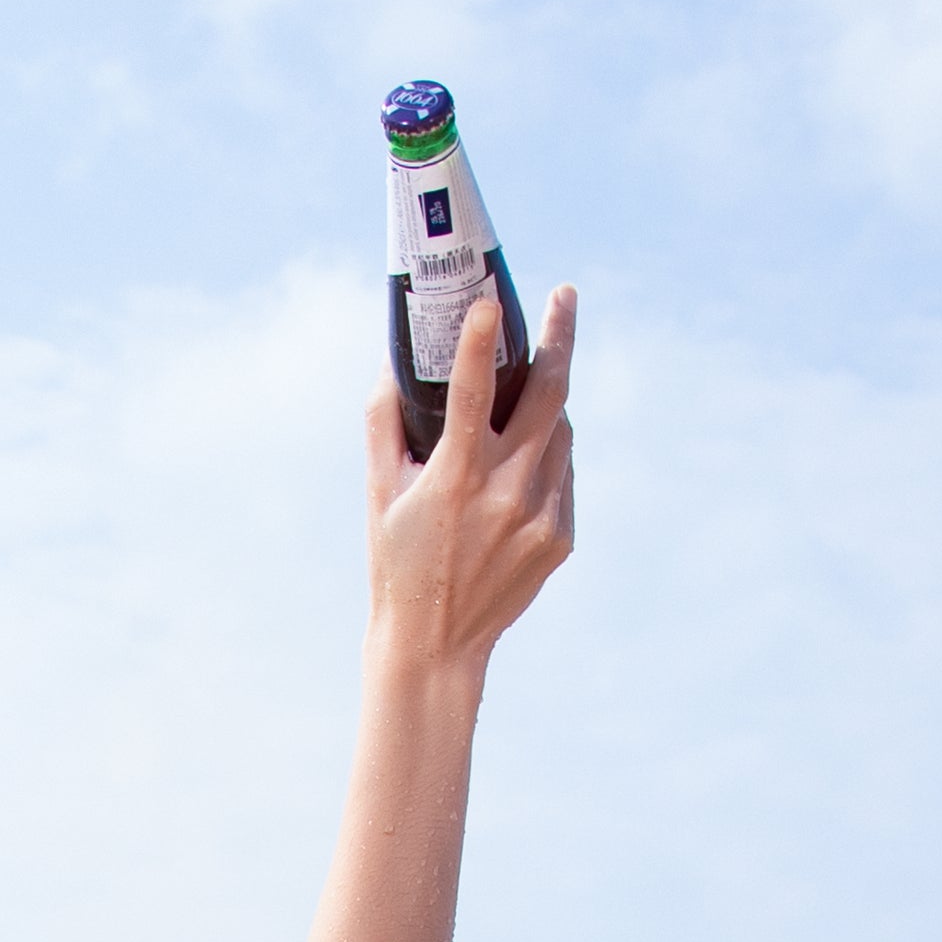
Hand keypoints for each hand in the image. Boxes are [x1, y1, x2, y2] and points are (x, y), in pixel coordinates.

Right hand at [365, 283, 576, 675]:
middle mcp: (507, 493)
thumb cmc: (396, 563)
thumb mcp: (378, 493)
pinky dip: (547, 454)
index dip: (479, 341)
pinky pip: (563, 471)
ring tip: (522, 400)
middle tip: (564, 297)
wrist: (436, 645)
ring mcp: (542, 515)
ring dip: (547, 404)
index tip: (490, 301)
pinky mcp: (562, 536)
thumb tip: (392, 366)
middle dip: (560, 336)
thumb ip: (383, 424)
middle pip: (550, 393)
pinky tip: (519, 468)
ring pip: (560, 430)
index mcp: (456, 478)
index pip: (471, 392)